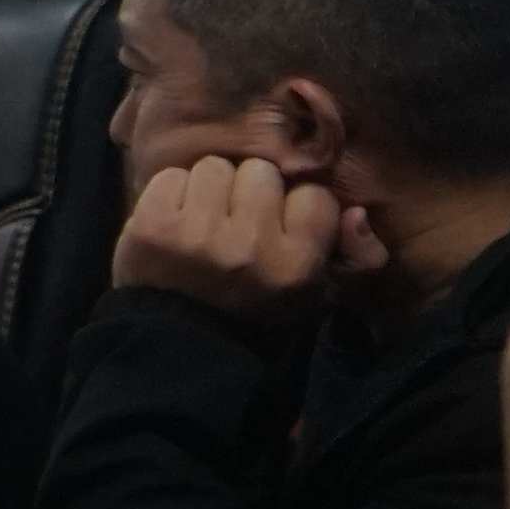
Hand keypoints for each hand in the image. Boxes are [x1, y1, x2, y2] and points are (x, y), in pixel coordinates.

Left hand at [113, 152, 383, 317]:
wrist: (180, 341)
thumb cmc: (256, 311)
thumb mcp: (317, 294)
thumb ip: (357, 255)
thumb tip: (355, 211)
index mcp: (296, 264)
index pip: (314, 195)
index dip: (296, 206)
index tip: (281, 225)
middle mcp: (251, 245)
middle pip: (260, 172)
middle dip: (250, 191)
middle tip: (238, 219)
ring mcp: (198, 234)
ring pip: (215, 167)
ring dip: (211, 188)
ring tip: (206, 219)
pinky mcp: (152, 225)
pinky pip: (171, 176)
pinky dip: (173, 192)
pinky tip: (176, 221)